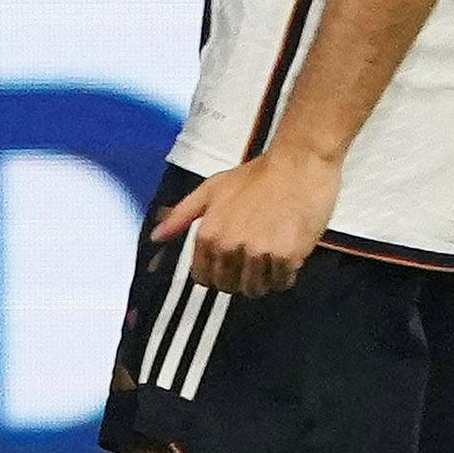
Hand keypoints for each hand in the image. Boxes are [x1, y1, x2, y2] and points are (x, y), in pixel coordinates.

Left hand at [152, 147, 340, 299]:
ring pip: (256, 289)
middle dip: (240, 278)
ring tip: (272, 256)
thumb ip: (183, 215)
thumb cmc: (255, 175)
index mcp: (208, 234)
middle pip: (229, 287)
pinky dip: (285, 275)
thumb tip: (156, 237)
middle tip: (254, 258)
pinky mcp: (287, 256)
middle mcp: (229, 247)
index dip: (217, 274)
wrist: (297, 164)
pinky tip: (288, 255)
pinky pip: (282, 283)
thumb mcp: (211, 189)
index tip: (230, 265)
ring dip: (263, 279)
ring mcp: (258, 253)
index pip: (203, 278)